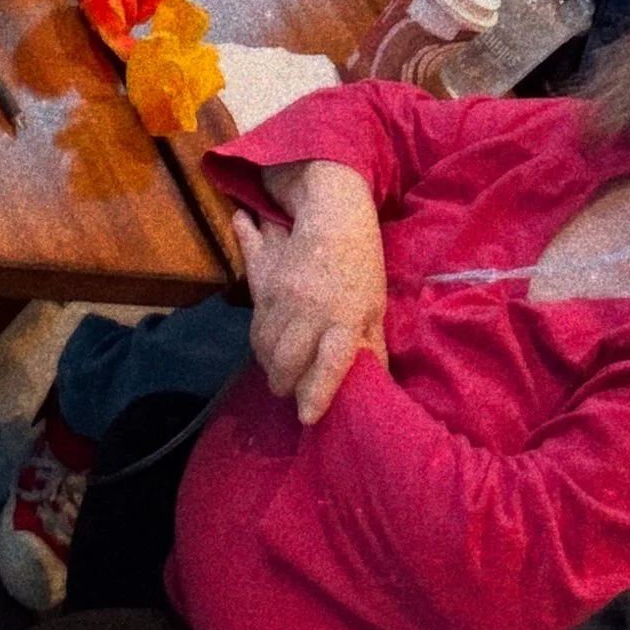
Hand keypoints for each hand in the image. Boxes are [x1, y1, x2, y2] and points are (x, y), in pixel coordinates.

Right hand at [236, 158, 387, 423]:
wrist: (332, 213)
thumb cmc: (361, 263)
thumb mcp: (373, 305)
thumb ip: (369, 344)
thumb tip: (372, 381)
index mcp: (345, 315)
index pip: (330, 362)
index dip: (317, 393)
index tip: (308, 416)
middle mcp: (312, 309)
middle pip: (287, 361)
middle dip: (285, 385)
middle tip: (290, 393)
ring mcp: (285, 297)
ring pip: (265, 346)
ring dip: (270, 365)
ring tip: (280, 374)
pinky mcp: (265, 287)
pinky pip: (255, 326)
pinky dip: (260, 344)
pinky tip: (269, 351)